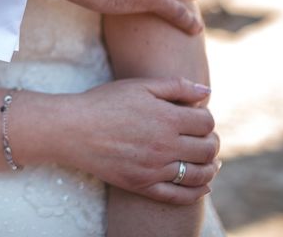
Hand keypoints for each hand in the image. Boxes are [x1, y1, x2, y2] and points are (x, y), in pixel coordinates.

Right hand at [57, 78, 220, 204]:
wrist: (71, 129)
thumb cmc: (103, 102)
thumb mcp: (138, 86)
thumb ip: (175, 86)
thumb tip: (207, 92)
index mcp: (167, 119)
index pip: (206, 123)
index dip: (206, 118)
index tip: (196, 117)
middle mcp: (165, 146)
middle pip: (207, 149)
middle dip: (211, 142)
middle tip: (204, 138)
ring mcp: (154, 169)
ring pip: (199, 174)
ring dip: (210, 167)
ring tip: (208, 160)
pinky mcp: (142, 185)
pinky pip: (179, 196)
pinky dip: (197, 193)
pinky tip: (202, 185)